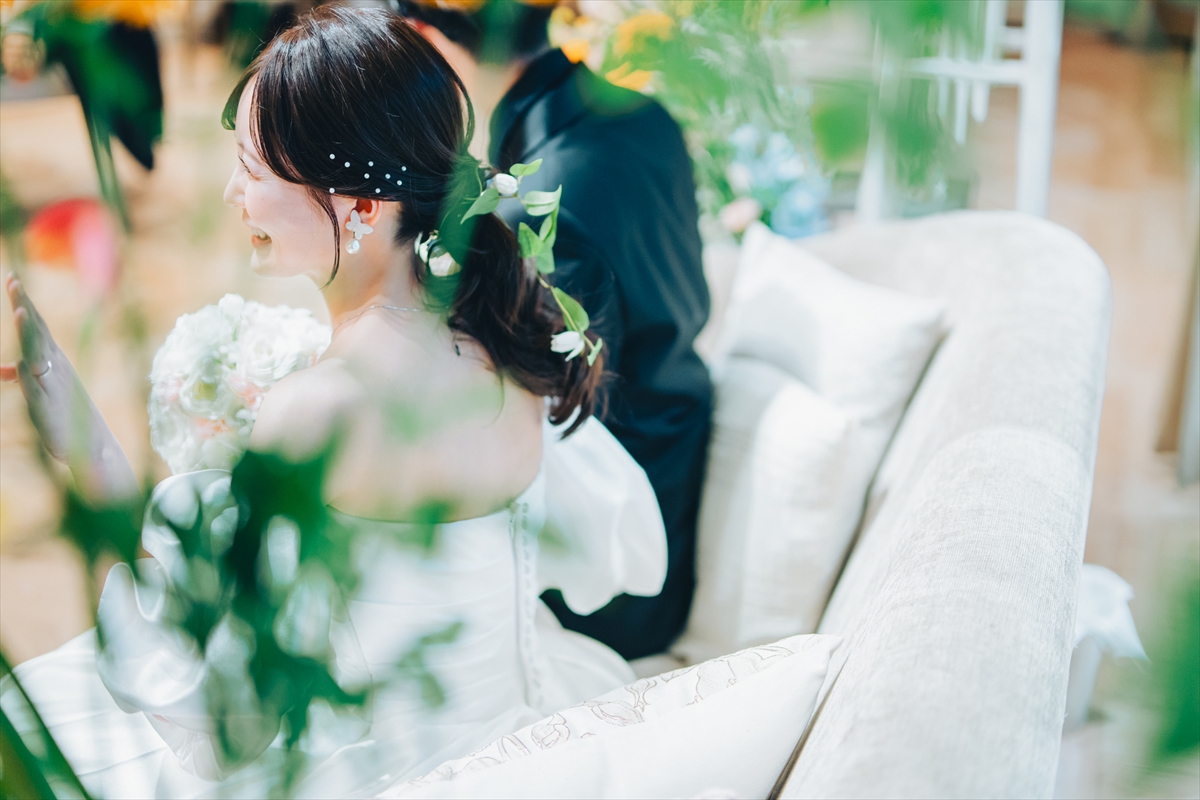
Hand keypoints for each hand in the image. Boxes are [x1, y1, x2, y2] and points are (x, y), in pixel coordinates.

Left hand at [2, 273, 136, 499]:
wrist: (93, 448)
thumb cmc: (67, 419)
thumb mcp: (41, 393)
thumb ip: (23, 376)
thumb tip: (3, 368)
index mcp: (53, 361)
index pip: (36, 326)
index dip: (24, 303)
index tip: (12, 278)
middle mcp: (54, 366)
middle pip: (36, 330)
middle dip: (23, 304)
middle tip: (12, 279)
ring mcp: (52, 382)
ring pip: (37, 350)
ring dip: (28, 329)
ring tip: (19, 308)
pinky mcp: (47, 403)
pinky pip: (37, 380)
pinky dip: (29, 365)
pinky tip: (22, 359)